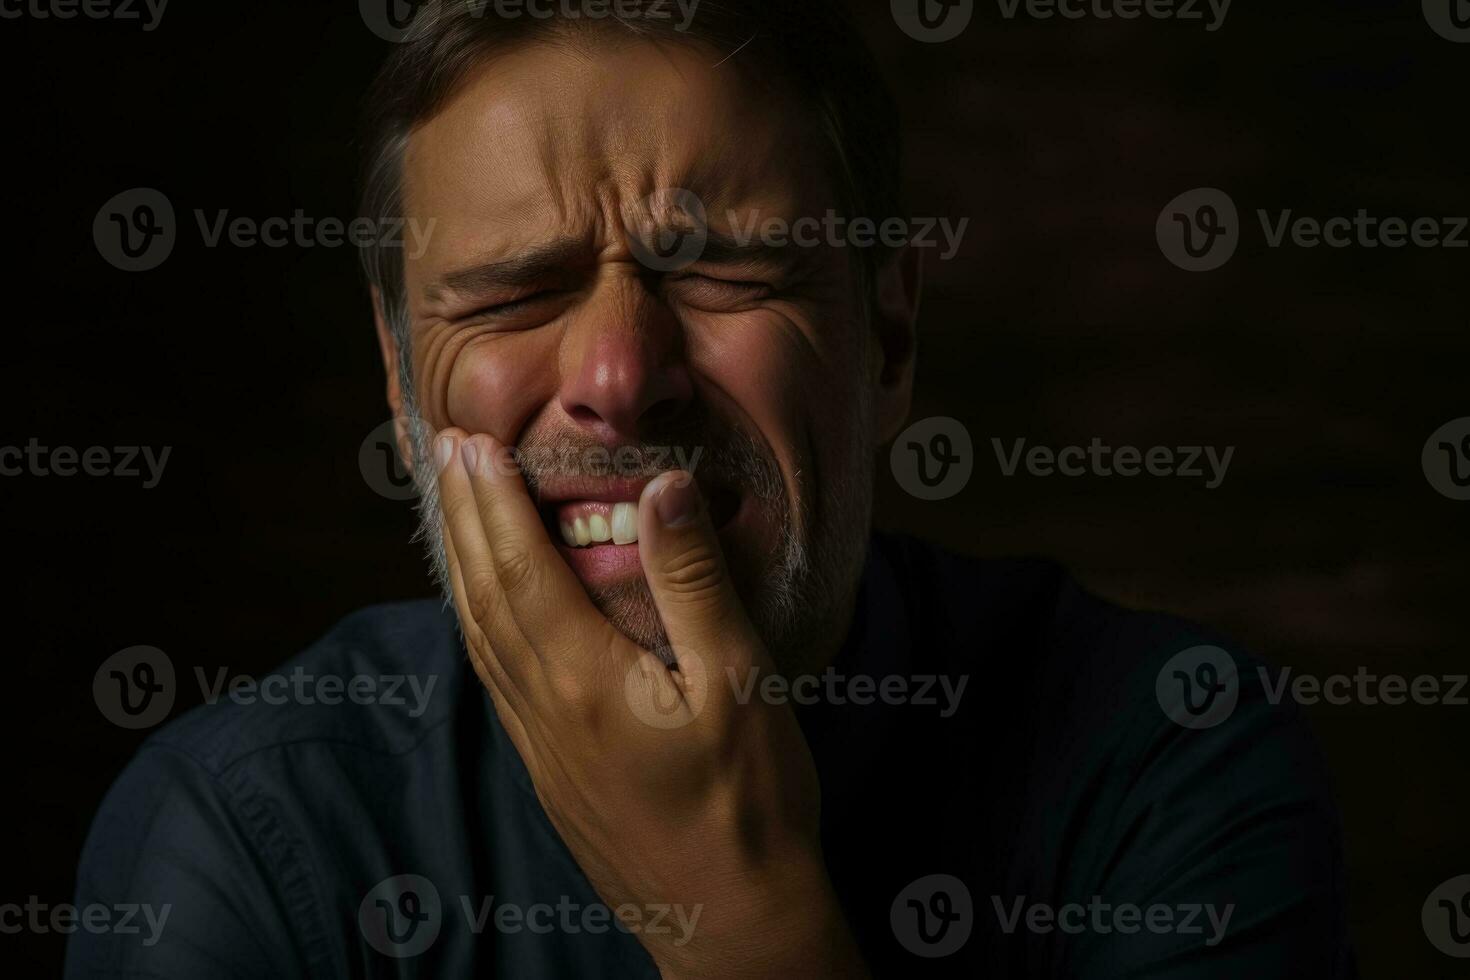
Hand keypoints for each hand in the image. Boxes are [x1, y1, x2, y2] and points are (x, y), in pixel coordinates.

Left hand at [433, 428, 867, 977]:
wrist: (730, 924)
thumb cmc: (748, 805)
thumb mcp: (739, 683)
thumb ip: (694, 581)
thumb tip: (662, 487)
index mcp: (584, 680)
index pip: (519, 569)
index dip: (491, 501)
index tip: (471, 443)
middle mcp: (544, 710)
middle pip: (485, 596)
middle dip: (463, 519)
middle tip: (446, 454)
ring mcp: (542, 747)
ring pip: (480, 639)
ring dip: (463, 568)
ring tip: (455, 515)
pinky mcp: (552, 773)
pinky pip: (497, 678)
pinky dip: (480, 623)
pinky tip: (489, 613)